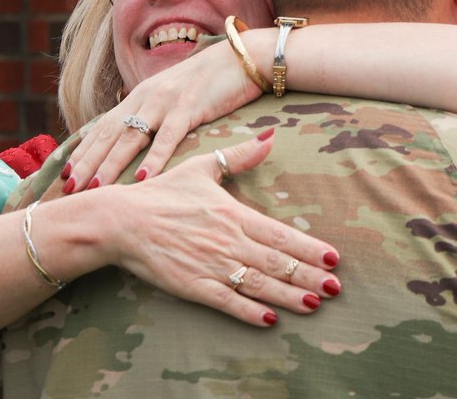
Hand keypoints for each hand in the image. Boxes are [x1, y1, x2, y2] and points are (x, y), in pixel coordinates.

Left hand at [62, 41, 262, 191]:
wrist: (242, 57)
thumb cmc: (210, 82)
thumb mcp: (174, 98)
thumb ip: (155, 116)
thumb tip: (139, 142)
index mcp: (140, 96)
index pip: (104, 126)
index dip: (84, 150)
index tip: (65, 173)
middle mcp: (146, 97)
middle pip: (109, 134)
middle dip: (87, 162)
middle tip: (67, 187)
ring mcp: (166, 101)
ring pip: (131, 137)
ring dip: (110, 164)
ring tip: (94, 188)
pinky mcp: (190, 106)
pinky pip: (168, 137)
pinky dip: (154, 159)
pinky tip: (142, 179)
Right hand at [95, 132, 340, 325]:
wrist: (120, 221)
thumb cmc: (161, 193)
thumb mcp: (202, 167)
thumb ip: (239, 156)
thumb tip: (270, 136)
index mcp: (232, 213)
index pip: (279, 234)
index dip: (309, 247)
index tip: (333, 257)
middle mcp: (226, 240)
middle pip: (277, 262)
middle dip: (309, 276)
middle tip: (337, 288)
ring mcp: (210, 265)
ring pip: (258, 284)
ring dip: (289, 296)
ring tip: (315, 304)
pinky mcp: (191, 285)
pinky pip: (226, 301)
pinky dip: (249, 311)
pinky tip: (269, 320)